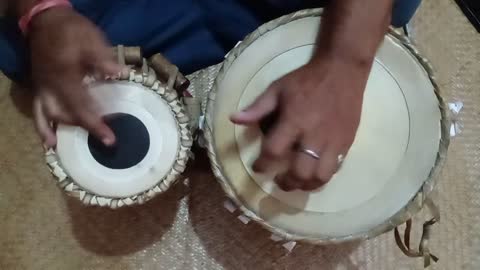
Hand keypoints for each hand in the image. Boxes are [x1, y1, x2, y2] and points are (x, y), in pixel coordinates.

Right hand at [29, 7, 121, 146]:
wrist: (47, 20)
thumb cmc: (72, 30)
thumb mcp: (91, 39)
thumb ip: (104, 59)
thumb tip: (121, 74)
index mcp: (65, 75)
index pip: (81, 107)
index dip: (95, 124)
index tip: (110, 139)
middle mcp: (50, 86)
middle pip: (66, 115)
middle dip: (85, 128)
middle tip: (105, 139)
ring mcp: (42, 88)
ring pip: (51, 116)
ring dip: (66, 129)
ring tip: (84, 141)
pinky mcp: (39, 88)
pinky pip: (37, 112)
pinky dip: (43, 127)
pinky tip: (49, 141)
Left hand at [231, 55, 370, 190]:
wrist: (342, 70)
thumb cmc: (306, 79)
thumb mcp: (278, 88)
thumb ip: (257, 108)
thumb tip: (234, 119)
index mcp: (294, 121)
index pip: (274, 151)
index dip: (262, 164)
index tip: (258, 168)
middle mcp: (314, 135)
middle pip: (300, 172)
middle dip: (286, 182)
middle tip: (279, 181)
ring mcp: (333, 141)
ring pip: (320, 176)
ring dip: (306, 185)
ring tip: (297, 182)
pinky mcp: (346, 143)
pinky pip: (335, 168)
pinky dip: (322, 176)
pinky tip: (314, 173)